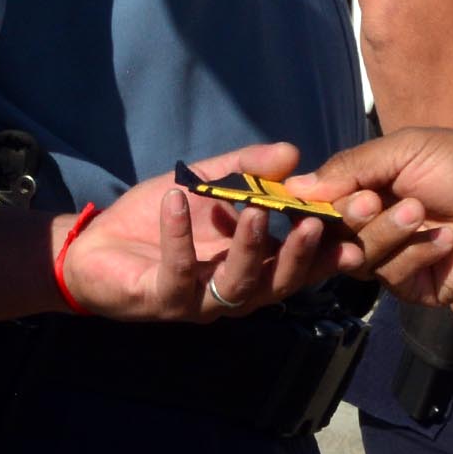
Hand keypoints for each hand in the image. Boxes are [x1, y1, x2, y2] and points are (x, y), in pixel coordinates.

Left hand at [62, 143, 432, 320]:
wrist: (94, 246)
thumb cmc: (158, 218)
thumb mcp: (207, 182)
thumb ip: (248, 169)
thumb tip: (292, 151)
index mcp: (256, 266)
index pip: (303, 262)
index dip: (331, 248)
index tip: (358, 226)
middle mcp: (235, 291)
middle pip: (281, 284)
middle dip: (301, 256)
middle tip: (314, 224)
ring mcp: (199, 302)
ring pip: (237, 286)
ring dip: (247, 250)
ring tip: (252, 213)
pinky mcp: (160, 301)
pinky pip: (176, 273)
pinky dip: (179, 236)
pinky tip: (178, 200)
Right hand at [305, 128, 452, 304]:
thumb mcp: (406, 149)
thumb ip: (351, 166)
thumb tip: (294, 187)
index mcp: (373, 187)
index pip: (324, 202)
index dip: (314, 205)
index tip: (307, 202)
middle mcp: (379, 225)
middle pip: (335, 235)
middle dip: (352, 219)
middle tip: (373, 203)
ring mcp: (397, 258)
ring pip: (361, 259)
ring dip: (388, 234)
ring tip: (421, 212)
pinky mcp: (418, 287)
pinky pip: (394, 279)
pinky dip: (417, 255)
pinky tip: (447, 240)